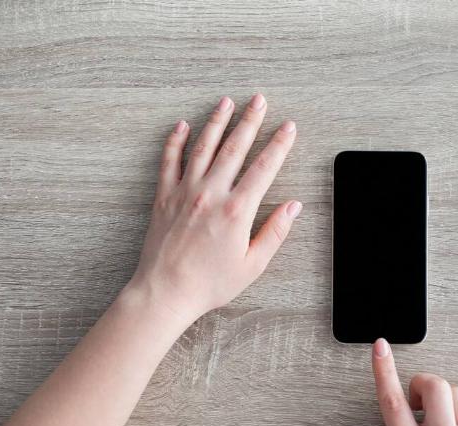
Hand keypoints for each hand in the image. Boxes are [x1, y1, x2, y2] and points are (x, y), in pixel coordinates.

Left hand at [124, 94, 299, 326]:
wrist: (165, 292)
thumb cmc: (209, 284)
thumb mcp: (252, 265)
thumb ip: (275, 232)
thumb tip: (293, 207)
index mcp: (237, 211)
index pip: (264, 168)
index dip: (279, 145)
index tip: (287, 128)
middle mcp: (211, 194)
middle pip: (235, 148)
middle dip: (250, 121)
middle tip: (259, 100)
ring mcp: (185, 192)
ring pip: (203, 147)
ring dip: (216, 122)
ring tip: (226, 102)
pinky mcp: (164, 197)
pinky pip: (169, 161)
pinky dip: (175, 141)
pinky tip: (182, 126)